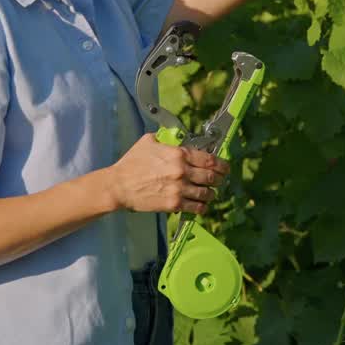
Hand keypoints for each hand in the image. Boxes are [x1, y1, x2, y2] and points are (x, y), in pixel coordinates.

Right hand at [107, 133, 230, 214]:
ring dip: (212, 193)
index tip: (225, 166)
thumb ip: (166, 138)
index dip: (221, 164)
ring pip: (206, 193)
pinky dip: (202, 207)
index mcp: (179, 154)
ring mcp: (179, 189)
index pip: (209, 159)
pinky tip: (202, 205)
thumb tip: (176, 137)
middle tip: (220, 180)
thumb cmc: (132, 162)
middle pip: (211, 176)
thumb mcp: (148, 141)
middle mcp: (182, 171)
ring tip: (211, 193)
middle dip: (219, 179)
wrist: (119, 186)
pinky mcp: (174, 204)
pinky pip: (196, 207)